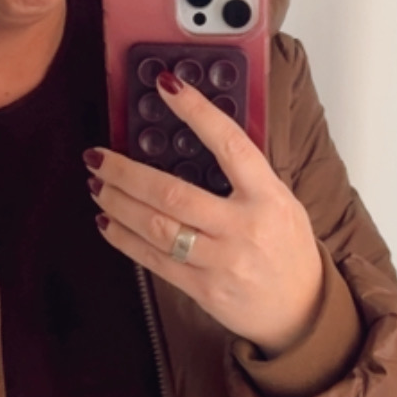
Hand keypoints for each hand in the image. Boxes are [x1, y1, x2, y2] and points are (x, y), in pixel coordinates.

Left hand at [85, 73, 324, 354]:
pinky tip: (107, 223)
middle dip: (127, 173)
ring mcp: (221, 261)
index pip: (229, 145)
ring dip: (118, 204)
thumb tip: (201, 138)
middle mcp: (243, 228)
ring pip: (156, 227)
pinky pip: (155, 261)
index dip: (196, 112)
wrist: (300, 310)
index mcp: (267, 197)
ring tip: (96, 186)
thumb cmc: (288, 251)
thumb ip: (246, 175)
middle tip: (98, 157)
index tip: (166, 86)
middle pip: (173, 193)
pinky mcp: (203, 289)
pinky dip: (125, 240)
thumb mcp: (282, 202)